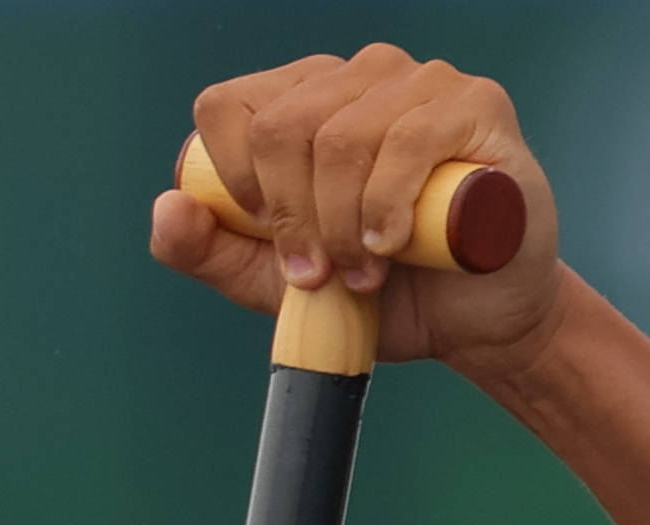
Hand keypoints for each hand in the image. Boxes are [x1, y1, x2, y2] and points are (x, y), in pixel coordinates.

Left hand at [154, 45, 567, 372]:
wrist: (480, 320)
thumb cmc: (389, 292)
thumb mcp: (280, 287)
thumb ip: (212, 251)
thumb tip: (169, 207)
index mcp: (298, 102)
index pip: (230, 109)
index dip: (238, 180)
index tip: (277, 242)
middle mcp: (353, 78)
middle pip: (283, 127)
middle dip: (297, 218)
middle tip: (326, 273)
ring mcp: (415, 82)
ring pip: (342, 137)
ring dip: (346, 223)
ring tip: (369, 272)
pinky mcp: (474, 103)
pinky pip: (409, 140)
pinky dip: (390, 204)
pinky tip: (396, 243)